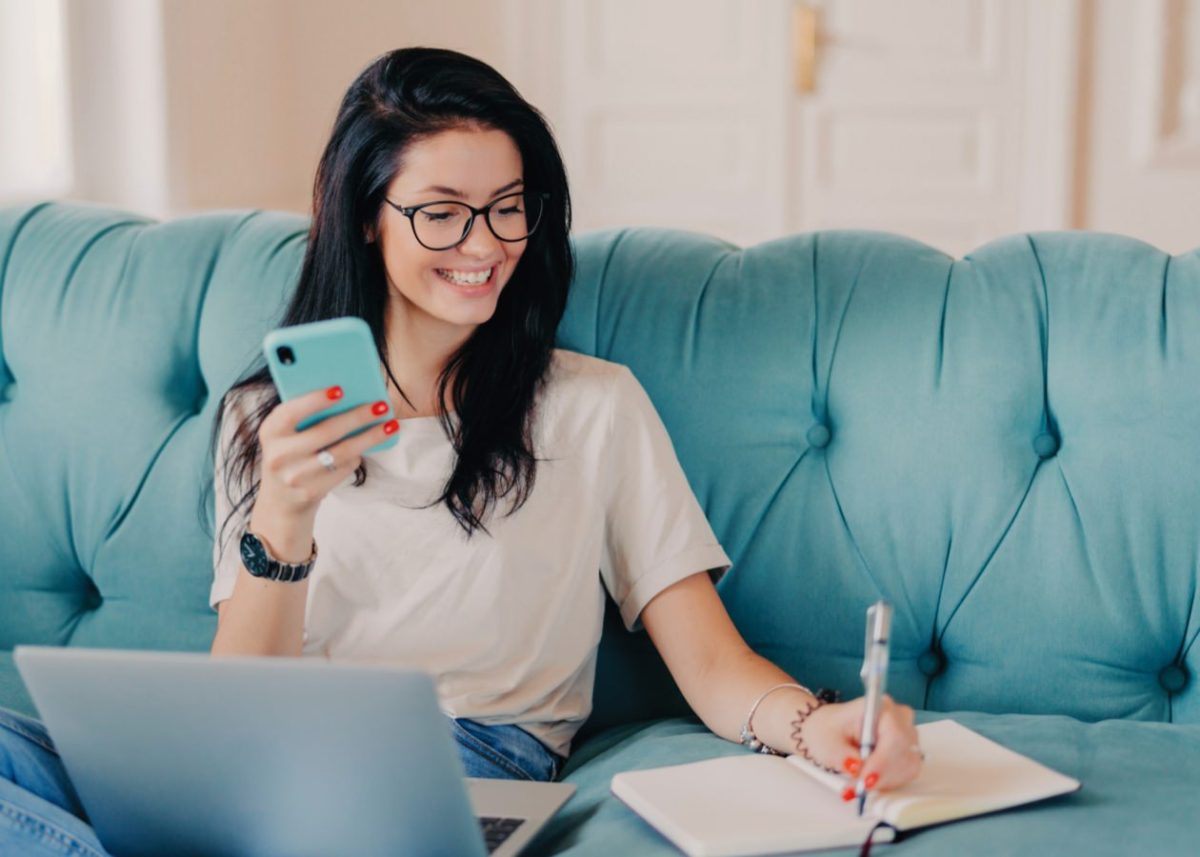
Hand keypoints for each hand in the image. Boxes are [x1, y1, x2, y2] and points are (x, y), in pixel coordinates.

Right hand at [255, 385, 397, 519]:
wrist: (281, 500)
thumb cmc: (292, 454)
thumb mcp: (288, 435)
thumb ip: (307, 416)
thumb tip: (349, 395)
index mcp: (270, 431)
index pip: (291, 412)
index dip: (315, 400)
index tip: (340, 390)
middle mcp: (278, 455)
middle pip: (325, 432)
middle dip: (357, 417)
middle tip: (381, 406)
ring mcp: (294, 476)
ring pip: (341, 452)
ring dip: (369, 437)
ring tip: (390, 425)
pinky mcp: (310, 492)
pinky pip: (343, 469)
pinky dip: (357, 457)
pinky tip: (366, 447)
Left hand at [798, 694, 921, 791]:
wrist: (828, 729)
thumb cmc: (828, 730)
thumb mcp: (827, 744)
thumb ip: (842, 756)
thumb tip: (858, 768)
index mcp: (880, 707)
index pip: (895, 736)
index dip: (882, 762)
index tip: (865, 780)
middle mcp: (900, 718)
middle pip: (904, 754)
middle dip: (880, 776)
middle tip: (856, 788)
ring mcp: (907, 734)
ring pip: (907, 767)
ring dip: (884, 781)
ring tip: (857, 784)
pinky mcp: (907, 750)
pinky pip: (906, 772)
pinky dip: (888, 781)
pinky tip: (869, 779)